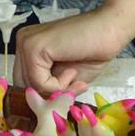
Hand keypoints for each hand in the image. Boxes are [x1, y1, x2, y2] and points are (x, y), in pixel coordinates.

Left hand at [12, 4, 132, 94]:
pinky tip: (72, 70)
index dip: (47, 93)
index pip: (24, 81)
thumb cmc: (92, 50)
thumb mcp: (65, 77)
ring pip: (30, 86)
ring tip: (74, 75)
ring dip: (56, 89)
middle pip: (24, 85)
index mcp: (28, 46)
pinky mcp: (33, 47)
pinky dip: (59, 85)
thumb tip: (37, 106)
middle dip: (50, 93)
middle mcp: (23, 41)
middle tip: (74, 85)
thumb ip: (48, 87)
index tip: (69, 88)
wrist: (111, 29)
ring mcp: (26, 43)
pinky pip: (39, 83)